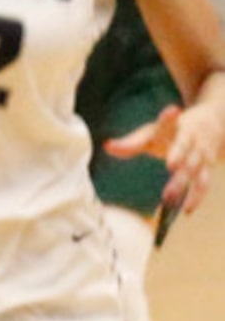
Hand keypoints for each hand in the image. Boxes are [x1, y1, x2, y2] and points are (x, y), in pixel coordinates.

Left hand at [108, 100, 221, 215]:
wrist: (213, 121)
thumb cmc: (174, 130)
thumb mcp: (154, 132)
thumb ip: (132, 142)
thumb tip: (107, 146)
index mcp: (176, 127)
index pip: (170, 122)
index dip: (169, 118)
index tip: (173, 110)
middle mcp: (192, 138)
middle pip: (185, 146)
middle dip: (179, 155)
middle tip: (170, 165)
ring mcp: (202, 153)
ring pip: (195, 167)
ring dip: (185, 182)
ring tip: (169, 198)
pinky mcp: (208, 167)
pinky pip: (204, 182)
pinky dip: (197, 196)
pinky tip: (187, 210)